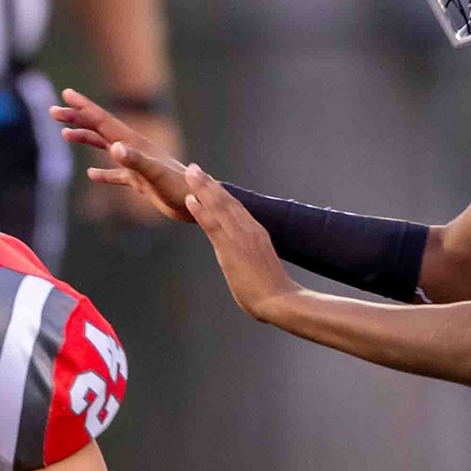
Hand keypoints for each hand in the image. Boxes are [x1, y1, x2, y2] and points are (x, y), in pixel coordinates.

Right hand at [51, 89, 198, 224]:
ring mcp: (136, 164)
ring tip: (65, 133)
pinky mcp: (141, 181)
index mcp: (133, 143)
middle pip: (99, 129)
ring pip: (104, 146)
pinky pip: (116, 175)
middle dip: (77, 118)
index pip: (103, 121)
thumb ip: (134, 160)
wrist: (199, 202)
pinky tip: (92, 175)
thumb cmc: (180, 187)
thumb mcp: (155, 173)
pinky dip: (103, 173)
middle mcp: (133, 149)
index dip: (83, 107)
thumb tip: (113, 147)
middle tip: (53, 111)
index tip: (66, 94)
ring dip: (85, 138)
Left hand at [179, 164, 299, 322]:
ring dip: (203, 188)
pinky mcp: (231, 249)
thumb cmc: (272, 291)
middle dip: (209, 183)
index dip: (220, 193)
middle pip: (226, 200)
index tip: (208, 182)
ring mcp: (240, 238)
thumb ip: (250, 258)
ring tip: (190, 173)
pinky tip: (190, 199)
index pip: (236, 208)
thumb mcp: (261, 266)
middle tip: (194, 168)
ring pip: (219, 206)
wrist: (281, 301)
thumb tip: (244, 261)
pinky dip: (201, 210)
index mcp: (257, 233)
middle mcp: (249, 230)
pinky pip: (213, 225)